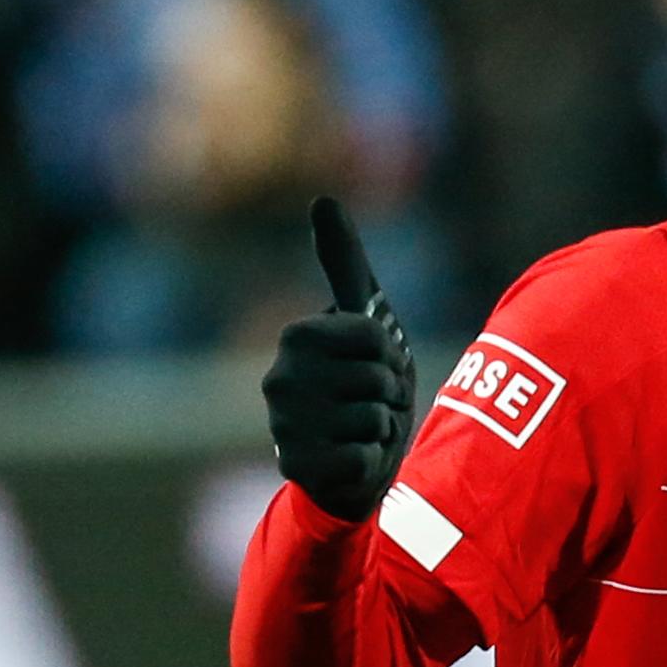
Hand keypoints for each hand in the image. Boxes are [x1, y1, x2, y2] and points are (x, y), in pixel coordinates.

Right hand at [261, 197, 417, 520]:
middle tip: (368, 401)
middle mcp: (279, 380)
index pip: (375, 336)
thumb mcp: (360, 317)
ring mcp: (285, 426)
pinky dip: (371, 460)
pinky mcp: (297, 469)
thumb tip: (323, 198)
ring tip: (360, 429)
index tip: (373, 362)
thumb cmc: (359, 381)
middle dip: (388, 392)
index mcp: (297, 337)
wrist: (351, 457)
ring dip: (381, 427)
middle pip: (379, 378)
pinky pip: (364, 457)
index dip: (387, 353)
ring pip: (375, 418)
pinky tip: (353, 459)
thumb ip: (343, 260)